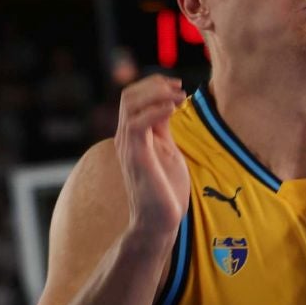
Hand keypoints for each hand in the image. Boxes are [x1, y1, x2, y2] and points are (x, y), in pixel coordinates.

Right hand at [116, 75, 188, 238]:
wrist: (159, 220)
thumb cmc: (166, 188)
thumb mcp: (168, 150)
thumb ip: (163, 130)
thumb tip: (168, 105)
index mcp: (133, 134)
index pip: (133, 97)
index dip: (154, 85)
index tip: (178, 85)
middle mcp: (125, 137)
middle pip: (128, 95)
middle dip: (154, 84)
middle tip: (180, 87)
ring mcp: (128, 147)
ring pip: (130, 105)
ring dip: (157, 94)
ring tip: (180, 96)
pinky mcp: (136, 157)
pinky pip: (137, 124)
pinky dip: (155, 110)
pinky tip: (174, 109)